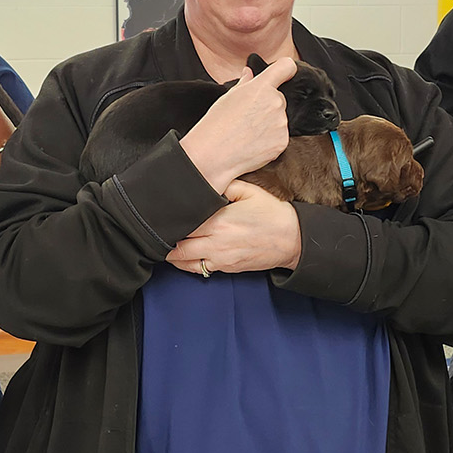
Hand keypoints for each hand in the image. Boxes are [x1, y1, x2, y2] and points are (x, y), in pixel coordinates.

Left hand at [166, 180, 301, 274]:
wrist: (292, 239)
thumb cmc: (272, 214)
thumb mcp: (249, 191)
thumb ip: (224, 185)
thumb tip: (204, 181)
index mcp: (219, 220)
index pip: (183, 223)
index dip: (171, 220)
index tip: (163, 214)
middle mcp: (216, 242)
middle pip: (178, 245)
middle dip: (167, 238)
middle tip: (160, 230)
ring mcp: (220, 258)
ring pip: (184, 261)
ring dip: (173, 253)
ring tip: (167, 243)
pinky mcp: (226, 268)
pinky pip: (199, 270)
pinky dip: (187, 264)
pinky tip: (182, 256)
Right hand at [179, 57, 295, 191]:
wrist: (214, 155)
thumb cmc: (216, 125)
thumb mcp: (228, 97)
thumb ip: (244, 83)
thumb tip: (249, 73)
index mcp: (262, 87)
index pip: (286, 67)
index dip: (285, 70)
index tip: (283, 74)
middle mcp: (276, 102)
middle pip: (279, 98)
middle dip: (268, 105)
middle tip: (249, 117)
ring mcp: (281, 123)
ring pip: (280, 119)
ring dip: (269, 124)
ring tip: (248, 133)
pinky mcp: (283, 142)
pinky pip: (280, 137)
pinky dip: (270, 141)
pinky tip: (253, 144)